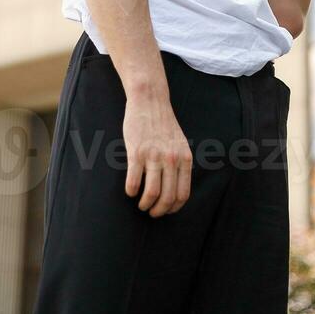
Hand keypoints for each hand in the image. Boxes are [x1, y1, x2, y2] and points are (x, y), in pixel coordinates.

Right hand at [123, 94, 192, 216]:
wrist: (150, 101)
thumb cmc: (163, 124)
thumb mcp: (180, 144)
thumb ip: (180, 164)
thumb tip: (176, 189)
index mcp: (184, 159)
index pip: (183, 194)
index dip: (173, 208)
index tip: (165, 211)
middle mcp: (171, 159)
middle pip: (167, 197)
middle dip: (158, 211)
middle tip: (151, 212)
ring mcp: (154, 156)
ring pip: (151, 193)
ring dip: (145, 204)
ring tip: (141, 204)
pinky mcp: (136, 152)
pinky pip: (134, 181)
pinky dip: (131, 191)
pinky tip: (130, 191)